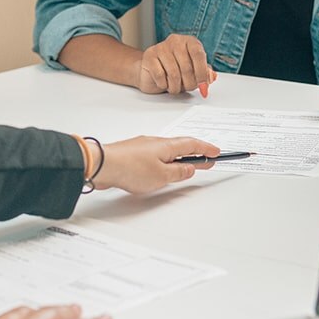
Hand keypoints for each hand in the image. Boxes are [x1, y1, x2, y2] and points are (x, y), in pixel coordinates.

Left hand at [94, 135, 221, 193]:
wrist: (102, 164)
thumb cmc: (130, 168)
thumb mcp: (161, 176)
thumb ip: (178, 173)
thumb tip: (189, 169)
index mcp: (167, 146)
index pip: (193, 144)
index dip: (206, 149)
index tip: (216, 153)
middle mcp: (156, 142)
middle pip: (181, 146)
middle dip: (195, 153)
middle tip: (206, 159)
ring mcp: (143, 146)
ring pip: (167, 150)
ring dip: (179, 157)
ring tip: (186, 166)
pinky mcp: (132, 153)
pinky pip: (155, 154)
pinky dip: (164, 160)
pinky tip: (161, 168)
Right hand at [136, 34, 217, 94]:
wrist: (151, 72)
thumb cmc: (175, 70)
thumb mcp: (194, 72)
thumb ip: (205, 74)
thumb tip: (211, 77)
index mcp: (190, 42)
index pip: (198, 54)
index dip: (202, 72)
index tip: (203, 86)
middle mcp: (176, 41)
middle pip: (187, 67)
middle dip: (189, 84)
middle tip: (187, 88)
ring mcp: (161, 47)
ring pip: (174, 74)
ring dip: (176, 87)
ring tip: (175, 87)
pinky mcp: (149, 56)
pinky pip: (160, 75)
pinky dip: (164, 85)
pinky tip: (164, 83)